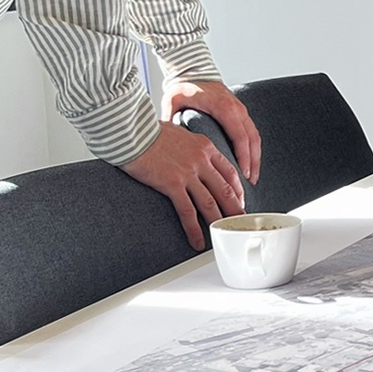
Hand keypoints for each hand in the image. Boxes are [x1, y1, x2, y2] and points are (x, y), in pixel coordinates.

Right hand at [120, 124, 243, 249]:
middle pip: (225, 189)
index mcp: (205, 147)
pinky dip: (194, 228)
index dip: (237, 189)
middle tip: (239, 221)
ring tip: (222, 234)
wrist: (133, 132)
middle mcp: (201, 160)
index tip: (239, 199)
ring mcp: (188, 173)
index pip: (229, 171)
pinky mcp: (173, 184)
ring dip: (218, 221)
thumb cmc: (149, 132)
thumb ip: (189, 146)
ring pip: (210, 202)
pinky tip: (198, 240)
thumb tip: (188, 155)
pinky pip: (187, 210)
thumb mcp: (180, 134)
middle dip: (234, 208)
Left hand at [161, 78, 261, 185]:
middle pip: (252, 140)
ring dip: (255, 158)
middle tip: (249, 184)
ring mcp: (241, 110)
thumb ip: (169, 118)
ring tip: (252, 178)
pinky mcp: (240, 112)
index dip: (243, 157)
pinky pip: (252, 133)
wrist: (193, 70)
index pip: (239, 136)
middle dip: (252, 163)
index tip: (242, 175)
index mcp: (224, 108)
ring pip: (255, 137)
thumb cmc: (184, 86)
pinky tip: (249, 163)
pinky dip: (253, 149)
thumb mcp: (173, 100)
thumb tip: (160, 139)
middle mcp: (237, 109)